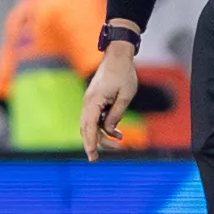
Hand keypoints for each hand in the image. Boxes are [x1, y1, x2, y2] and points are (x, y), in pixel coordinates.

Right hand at [80, 40, 139, 154]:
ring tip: (118, 142)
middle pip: (87, 128)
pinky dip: (104, 127)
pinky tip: (118, 132)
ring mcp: (90, 101)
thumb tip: (109, 130)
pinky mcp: (94, 100)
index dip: (90, 143)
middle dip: (94, 143)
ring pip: (90, 125)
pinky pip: (95, 118)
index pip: (89, 127)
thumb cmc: (123, 73)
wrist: (117, 56)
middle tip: (99, 158)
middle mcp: (88, 102)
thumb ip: (116, 114)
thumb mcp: (125, 96)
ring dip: (102, 135)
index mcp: (94, 101)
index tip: (92, 156)